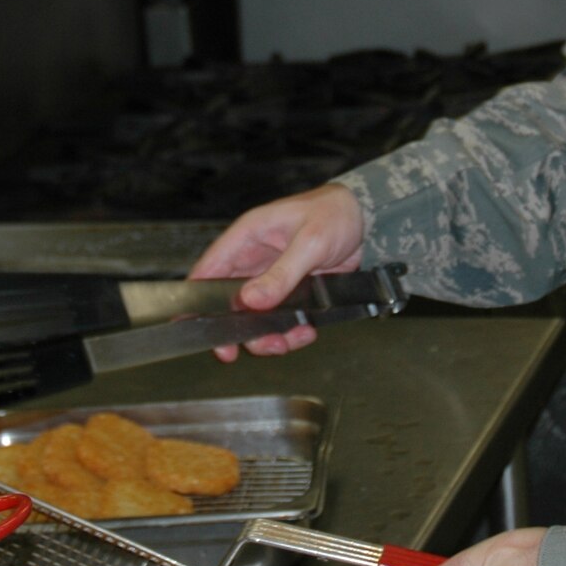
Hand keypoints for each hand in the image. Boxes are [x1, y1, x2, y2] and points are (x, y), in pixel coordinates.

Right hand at [189, 183, 364, 360]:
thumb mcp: (311, 242)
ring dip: (267, 335)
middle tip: (237, 351)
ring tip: (287, 341)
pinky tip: (306, 330)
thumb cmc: (335, 213)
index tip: (197, 329)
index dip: (196, 301)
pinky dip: (291, 331)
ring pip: (255, 317)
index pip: (208, 270)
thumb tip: (251, 301)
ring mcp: (272, 278)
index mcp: (247, 237)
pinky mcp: (291, 292)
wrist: (368, 218)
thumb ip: (281, 273)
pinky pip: (281, 319)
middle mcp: (254, 260)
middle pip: (229, 303)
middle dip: (236, 330)